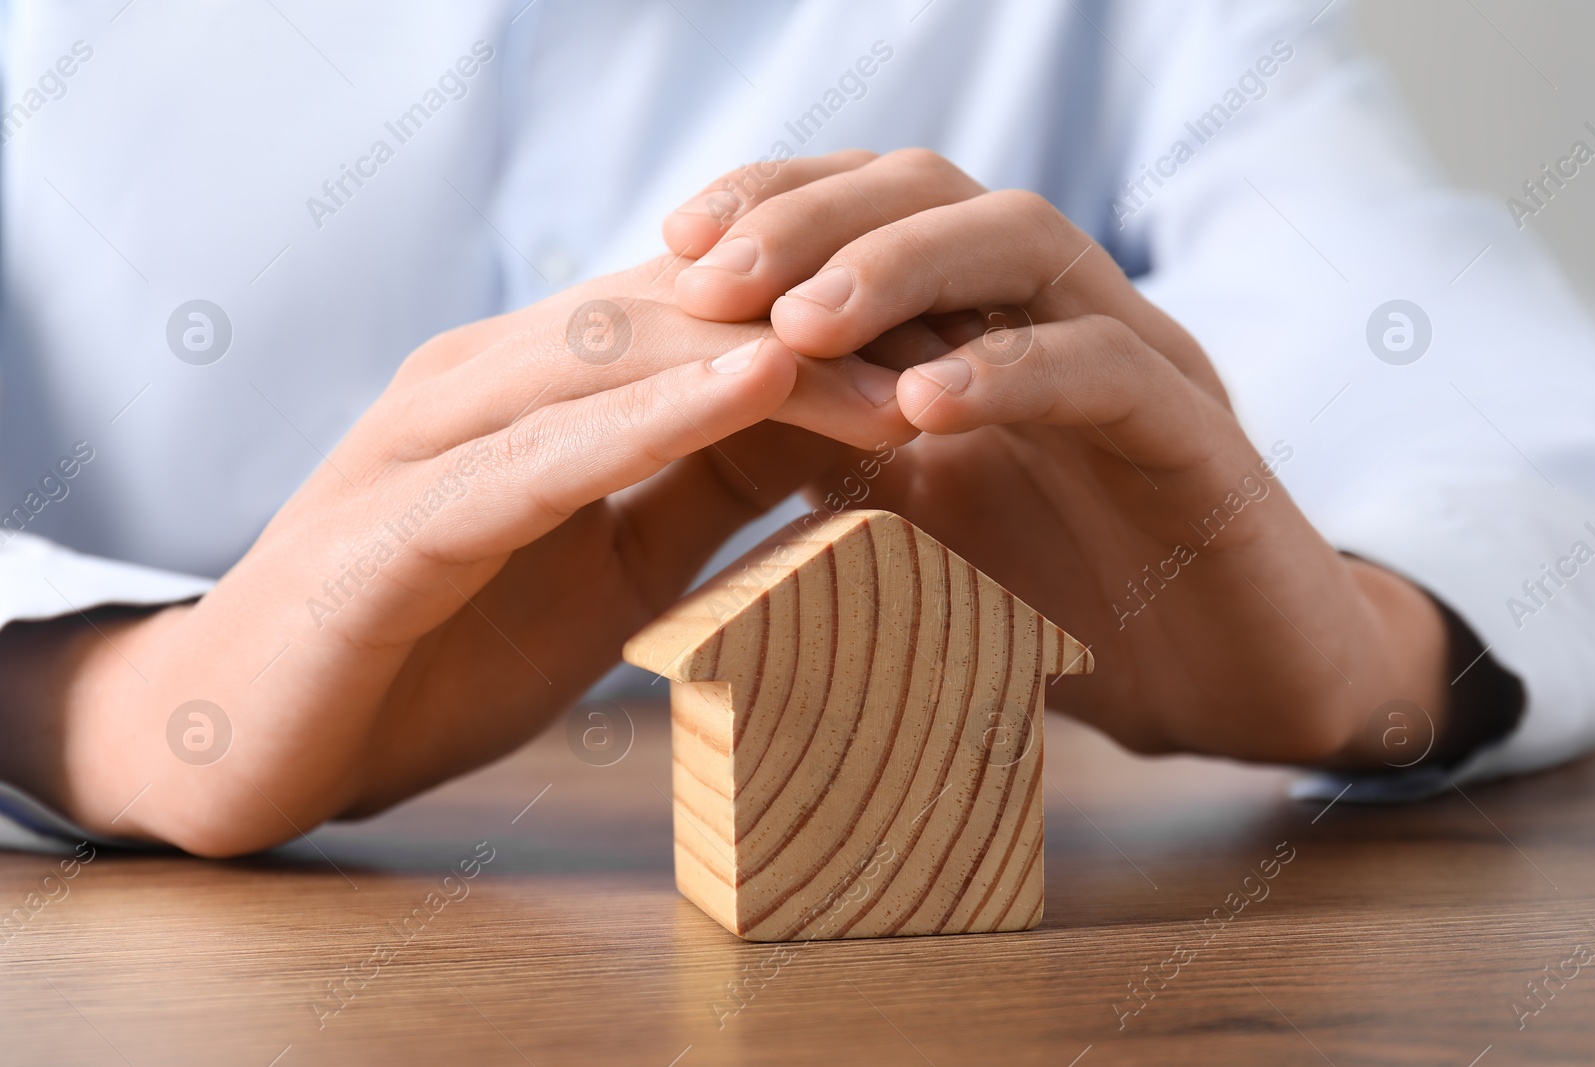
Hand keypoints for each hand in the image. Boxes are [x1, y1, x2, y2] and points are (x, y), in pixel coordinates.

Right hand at [0, 253, 912, 854]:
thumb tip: (826, 446)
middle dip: (829, 325)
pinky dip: (647, 417)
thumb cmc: (433, 643)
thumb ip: (694, 493)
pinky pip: (537, 455)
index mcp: (533, 384)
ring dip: (765, 354)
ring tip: (897, 365)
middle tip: (970, 348)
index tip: (968, 354)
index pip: (704, 318)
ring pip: (614, 355)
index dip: (838, 325)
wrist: (256, 735)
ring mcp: (429, 436)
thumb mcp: (603, 564)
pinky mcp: (393, 521)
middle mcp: (481, 378)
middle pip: (678, 312)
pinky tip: (748, 389)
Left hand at [664, 149, 1449, 766]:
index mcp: (985, 320)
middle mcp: (1056, 313)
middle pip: (935, 192)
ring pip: (1024, 244)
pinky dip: (1013, 371)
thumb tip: (707, 442)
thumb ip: (836, 470)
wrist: (1231, 687)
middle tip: (713, 276)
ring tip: (803, 324)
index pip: (873, 208)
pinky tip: (925, 403)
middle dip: (814, 220)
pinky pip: (1107, 366)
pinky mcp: (1198, 433)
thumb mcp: (920, 531)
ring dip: (901, 269)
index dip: (773, 206)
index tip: (674, 252)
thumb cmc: (1070, 606)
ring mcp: (1136, 358)